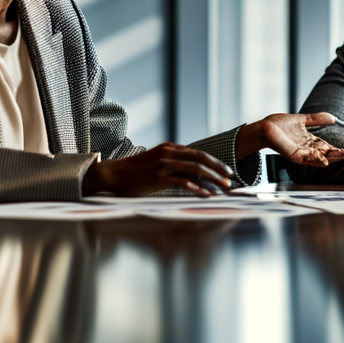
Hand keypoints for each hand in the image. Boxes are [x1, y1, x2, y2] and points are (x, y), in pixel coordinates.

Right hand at [83, 143, 231, 195]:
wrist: (112, 174)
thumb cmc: (134, 171)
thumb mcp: (155, 160)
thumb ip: (172, 161)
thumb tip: (190, 170)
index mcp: (169, 147)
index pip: (198, 153)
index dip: (214, 162)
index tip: (225, 171)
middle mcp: (168, 153)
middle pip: (201, 159)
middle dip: (218, 169)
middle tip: (230, 178)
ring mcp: (164, 165)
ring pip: (195, 169)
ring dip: (212, 179)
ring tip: (222, 188)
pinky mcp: (159, 177)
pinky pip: (183, 182)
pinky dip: (198, 188)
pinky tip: (206, 195)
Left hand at [238, 112, 343, 165]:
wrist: (263, 128)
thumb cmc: (279, 125)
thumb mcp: (302, 120)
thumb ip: (317, 119)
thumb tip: (333, 118)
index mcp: (312, 143)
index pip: (331, 148)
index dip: (343, 150)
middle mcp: (308, 150)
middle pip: (329, 154)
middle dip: (342, 154)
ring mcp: (301, 153)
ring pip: (320, 158)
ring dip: (331, 157)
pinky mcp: (292, 154)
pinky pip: (305, 159)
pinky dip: (314, 159)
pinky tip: (323, 159)